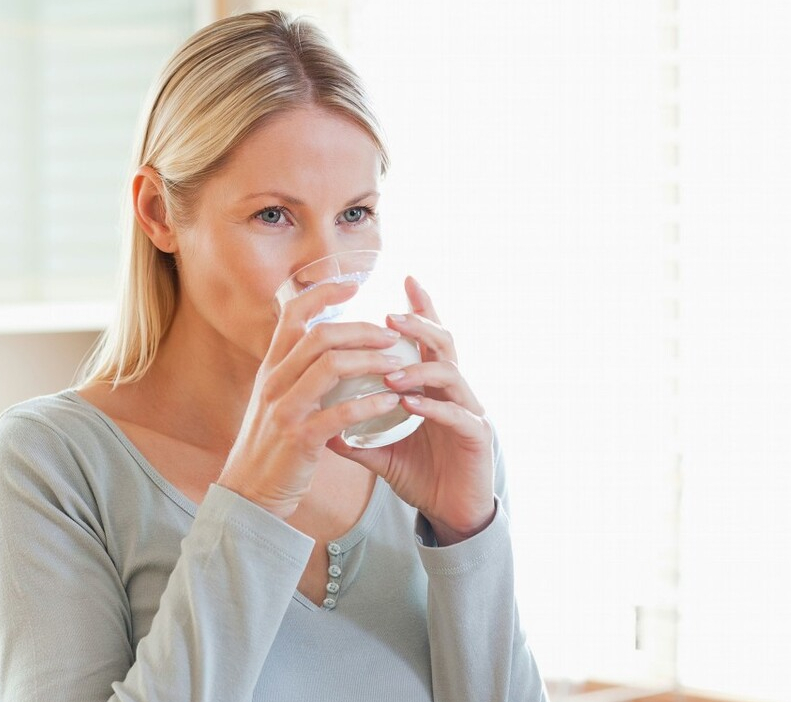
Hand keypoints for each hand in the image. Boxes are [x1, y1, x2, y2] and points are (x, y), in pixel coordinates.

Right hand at [218, 280, 405, 519]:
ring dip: (370, 360)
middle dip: (361, 329)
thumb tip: (322, 347)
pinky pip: (340, 413)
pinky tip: (391, 401)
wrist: (248, 492)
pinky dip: (370, 404)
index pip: (292, 315)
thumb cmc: (270, 446)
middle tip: (392, 334)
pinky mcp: (299, 438)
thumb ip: (294, 373)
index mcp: (270, 368)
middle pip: (319, 335)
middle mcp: (274, 382)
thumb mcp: (274, 400)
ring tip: (399, 363)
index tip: (352, 285)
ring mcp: (284, 409)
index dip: (322, 294)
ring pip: (331, 367)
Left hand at [328, 277, 495, 544]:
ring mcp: (470, 411)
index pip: (428, 339)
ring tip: (389, 371)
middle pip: (444, 343)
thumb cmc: (421, 476)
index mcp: (433, 387)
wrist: (451, 515)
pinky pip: (456, 414)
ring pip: (451, 373)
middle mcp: (455, 391)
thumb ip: (354, 435)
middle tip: (390, 316)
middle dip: (418, 324)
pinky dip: (431, 405)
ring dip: (418, 368)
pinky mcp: (477, 436)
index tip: (404, 278)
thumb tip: (316, 424)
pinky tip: (408, 403)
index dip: (421, 308)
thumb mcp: (381, 452)